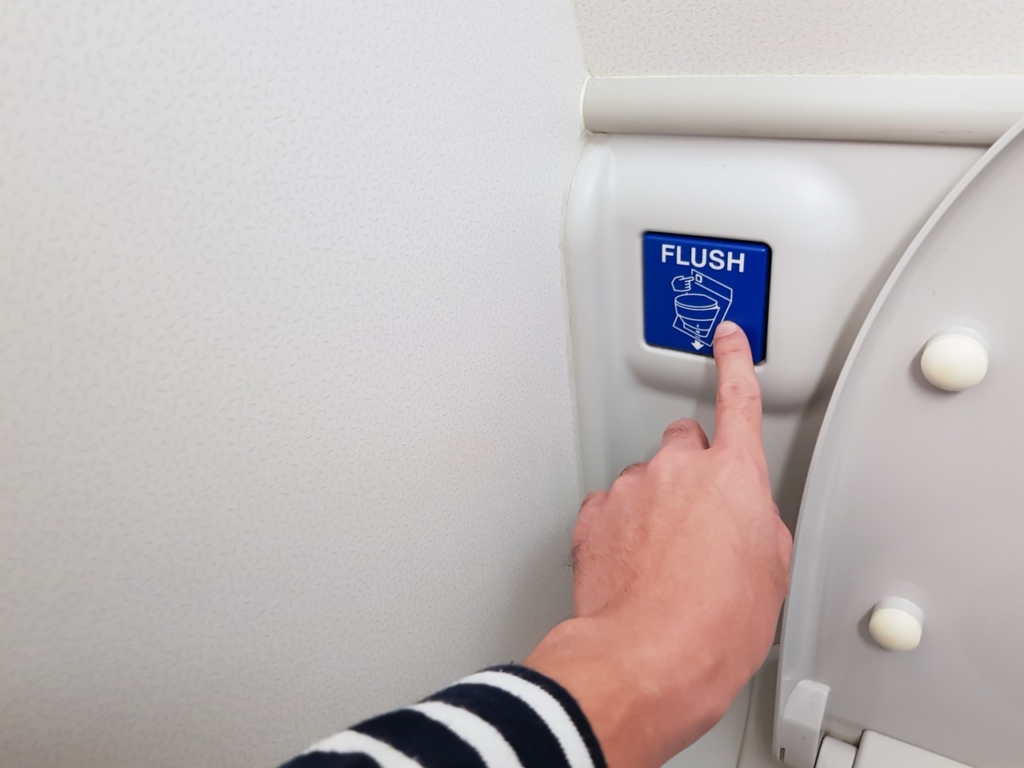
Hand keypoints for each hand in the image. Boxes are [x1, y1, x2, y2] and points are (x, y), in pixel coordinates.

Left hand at [525, 321, 791, 767]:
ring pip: (645, 480)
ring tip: (662, 561)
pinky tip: (633, 567)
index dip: (734, 362)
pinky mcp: (593, 515)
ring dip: (654, 506)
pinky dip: (621, 528)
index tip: (728, 338)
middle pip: (684, 442)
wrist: (646, 657)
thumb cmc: (714, 628)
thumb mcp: (772, 577)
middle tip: (696, 521)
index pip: (738, 399)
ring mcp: (630, 489)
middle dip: (691, 470)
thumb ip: (761, 526)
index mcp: (733, 476)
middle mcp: (677, 469)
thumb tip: (746, 523)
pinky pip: (612, 508)